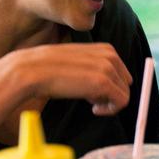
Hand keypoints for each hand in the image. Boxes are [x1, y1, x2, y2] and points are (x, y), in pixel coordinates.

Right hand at [15, 43, 133, 115]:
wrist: (33, 71)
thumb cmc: (51, 69)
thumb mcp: (78, 62)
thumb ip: (95, 68)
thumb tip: (108, 86)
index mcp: (106, 49)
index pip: (122, 72)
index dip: (111, 85)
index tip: (94, 93)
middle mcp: (110, 55)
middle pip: (125, 83)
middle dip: (111, 93)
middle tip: (90, 99)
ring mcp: (108, 68)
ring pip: (124, 93)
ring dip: (108, 102)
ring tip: (89, 102)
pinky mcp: (104, 83)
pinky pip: (122, 102)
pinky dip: (110, 110)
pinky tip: (94, 109)